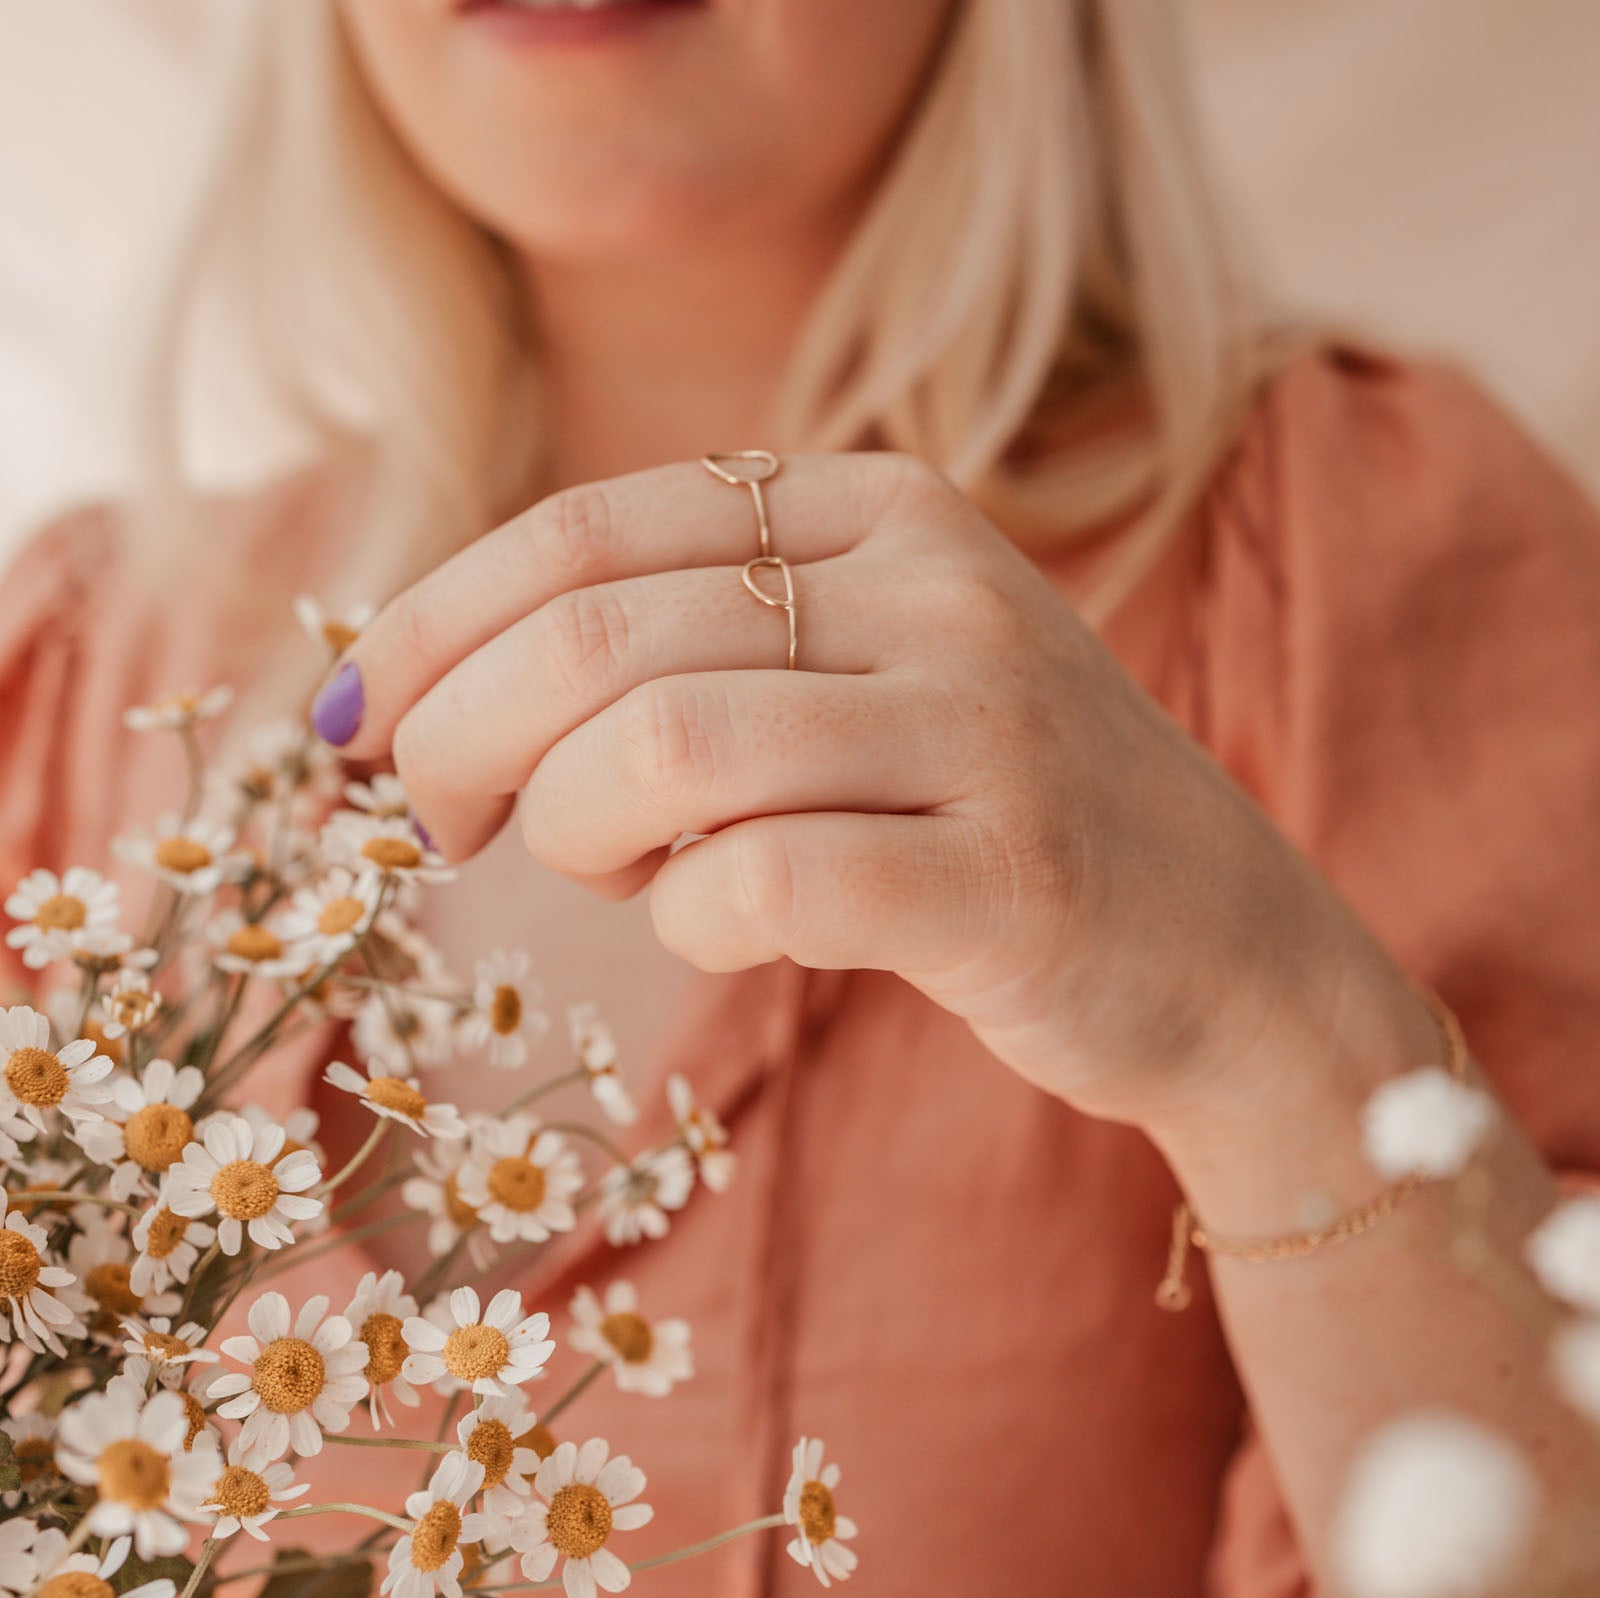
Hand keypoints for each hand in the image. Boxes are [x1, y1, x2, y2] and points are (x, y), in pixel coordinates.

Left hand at [316, 453, 1405, 1134]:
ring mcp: (986, 727)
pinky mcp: (1007, 876)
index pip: (591, 525)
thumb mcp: (861, 671)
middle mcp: (938, 586)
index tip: (351, 715)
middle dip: (456, 731)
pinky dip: (685, 919)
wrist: (1220, 947)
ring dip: (570, 827)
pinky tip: (711, 923)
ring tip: (586, 866)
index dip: (434, 621)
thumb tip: (445, 686)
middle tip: (426, 815)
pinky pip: (761, 884)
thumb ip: (696, 643)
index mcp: (881, 507)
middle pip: (604, 629)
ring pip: (666, 749)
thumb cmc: (990, 809)